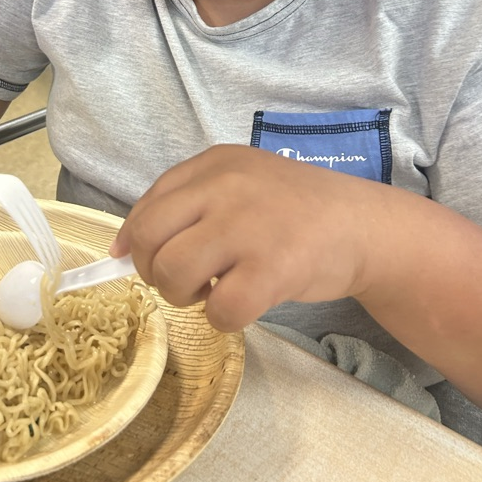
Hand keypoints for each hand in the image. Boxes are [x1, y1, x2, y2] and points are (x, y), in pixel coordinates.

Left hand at [111, 144, 380, 331]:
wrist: (362, 224)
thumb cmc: (294, 208)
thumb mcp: (239, 182)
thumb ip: (184, 203)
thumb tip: (119, 249)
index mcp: (214, 163)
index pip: (147, 205)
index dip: (135, 242)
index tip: (141, 261)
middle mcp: (225, 187)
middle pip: (148, 239)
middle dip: (154, 271)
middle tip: (184, 279)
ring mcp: (247, 226)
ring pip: (173, 274)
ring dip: (184, 296)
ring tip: (213, 289)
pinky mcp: (271, 268)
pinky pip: (219, 311)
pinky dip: (224, 318)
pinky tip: (245, 301)